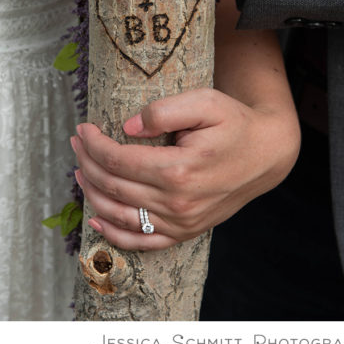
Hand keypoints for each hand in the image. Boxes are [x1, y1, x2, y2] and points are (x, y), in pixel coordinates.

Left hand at [70, 88, 299, 250]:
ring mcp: (181, 222)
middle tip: (76, 142)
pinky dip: (113, 234)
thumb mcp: (205, 102)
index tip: (82, 128)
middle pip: (112, 186)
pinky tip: (95, 218)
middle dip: (86, 162)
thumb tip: (127, 128)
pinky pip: (141, 242)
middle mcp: (178, 202)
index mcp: (179, 170)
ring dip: (91, 192)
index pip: (116, 160)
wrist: (267, 155)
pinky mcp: (185, 232)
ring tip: (79, 170)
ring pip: (119, 214)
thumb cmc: (234, 123)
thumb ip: (163, 111)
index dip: (92, 144)